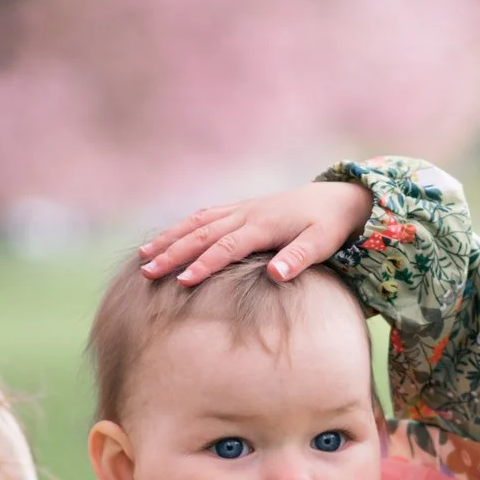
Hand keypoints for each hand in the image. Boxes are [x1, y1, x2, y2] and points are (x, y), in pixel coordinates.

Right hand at [138, 181, 374, 286]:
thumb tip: (276, 275)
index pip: (227, 248)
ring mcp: (240, 209)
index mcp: (263, 225)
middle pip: (201, 234)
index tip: (183, 282)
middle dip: (172, 253)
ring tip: (143, 255)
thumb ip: (299, 258)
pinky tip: (167, 238)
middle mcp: (246, 214)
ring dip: (169, 238)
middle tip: (147, 272)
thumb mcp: (322, 243)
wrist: (336, 198)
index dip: (204, 265)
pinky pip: (205, 216)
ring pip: (196, 223)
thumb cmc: (329, 226)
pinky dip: (183, 227)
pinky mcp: (241, 209)